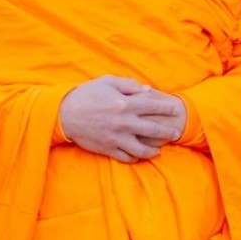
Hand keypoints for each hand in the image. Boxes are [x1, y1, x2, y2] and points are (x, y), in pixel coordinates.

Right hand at [58, 76, 186, 162]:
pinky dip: (135, 158)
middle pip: (153, 130)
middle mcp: (124, 123)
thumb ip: (129, 85)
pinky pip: (127, 157)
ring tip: (159, 150)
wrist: (64, 114)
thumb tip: (148, 91)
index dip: (166, 108)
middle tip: (175, 132)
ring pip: (142, 149)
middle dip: (167, 131)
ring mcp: (117, 138)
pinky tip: (140, 155)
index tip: (175, 110)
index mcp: (125, 104)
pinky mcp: (108, 148)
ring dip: (153, 150)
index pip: (153, 106)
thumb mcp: (107, 82)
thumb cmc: (86, 94)